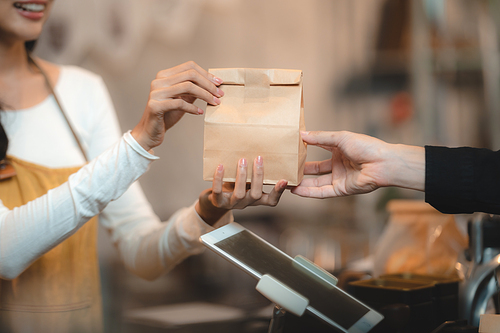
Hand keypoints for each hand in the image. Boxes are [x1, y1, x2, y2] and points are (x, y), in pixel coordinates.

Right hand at [131, 61, 223, 150]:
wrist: (150, 132)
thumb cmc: (167, 115)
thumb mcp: (183, 99)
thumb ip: (193, 90)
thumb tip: (213, 84)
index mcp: (164, 76)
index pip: (189, 67)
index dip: (206, 74)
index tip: (219, 83)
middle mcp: (159, 81)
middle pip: (190, 75)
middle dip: (208, 84)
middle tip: (220, 94)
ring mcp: (156, 93)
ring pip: (187, 87)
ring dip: (205, 95)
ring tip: (215, 103)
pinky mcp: (155, 106)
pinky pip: (180, 103)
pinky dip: (193, 108)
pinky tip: (200, 112)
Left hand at [196, 156, 287, 225]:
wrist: (214, 199)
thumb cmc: (234, 186)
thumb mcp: (247, 182)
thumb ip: (254, 173)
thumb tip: (262, 148)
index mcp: (256, 199)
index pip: (271, 200)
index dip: (278, 192)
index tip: (284, 180)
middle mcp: (246, 203)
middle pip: (256, 194)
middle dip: (258, 176)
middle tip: (258, 159)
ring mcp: (232, 204)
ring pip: (240, 193)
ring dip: (242, 176)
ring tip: (242, 160)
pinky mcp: (218, 202)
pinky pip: (218, 191)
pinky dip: (219, 178)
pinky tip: (221, 167)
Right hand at [290, 131, 424, 197]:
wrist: (383, 163)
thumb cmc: (366, 146)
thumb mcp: (340, 138)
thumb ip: (320, 138)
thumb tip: (301, 134)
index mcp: (339, 150)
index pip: (318, 150)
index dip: (305, 150)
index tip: (291, 150)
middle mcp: (338, 165)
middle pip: (314, 169)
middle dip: (300, 170)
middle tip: (285, 169)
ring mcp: (339, 178)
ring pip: (315, 182)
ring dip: (301, 183)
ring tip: (285, 182)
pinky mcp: (341, 190)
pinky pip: (321, 192)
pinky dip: (309, 192)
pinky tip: (296, 190)